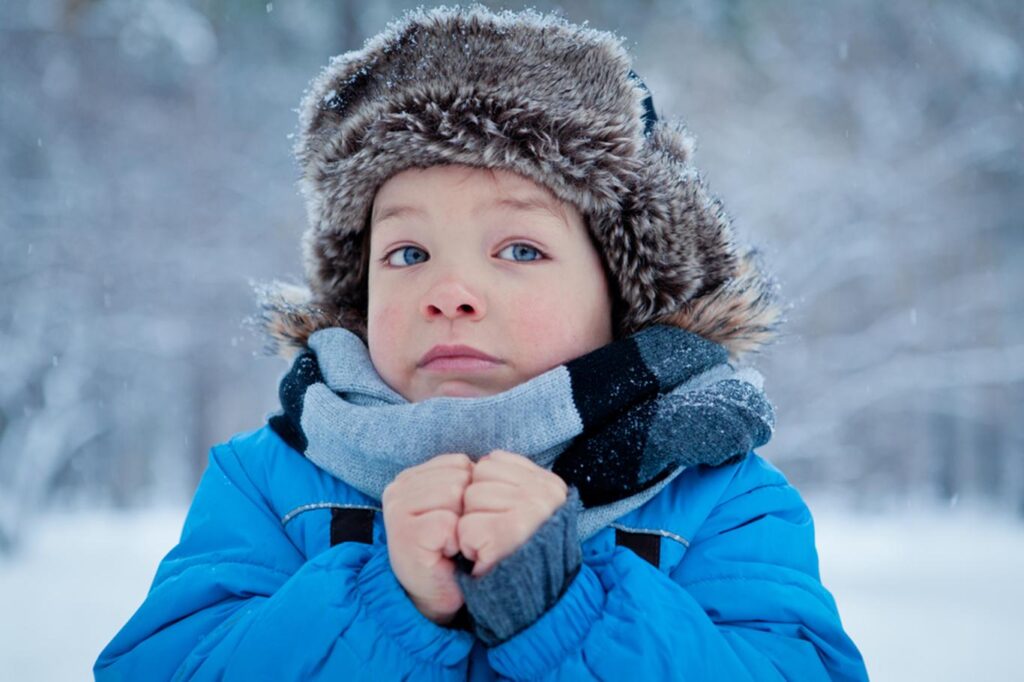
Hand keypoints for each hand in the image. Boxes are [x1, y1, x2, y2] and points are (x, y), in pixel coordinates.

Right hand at [381, 453, 472, 624]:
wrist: (436, 595)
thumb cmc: (450, 550)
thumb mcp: (455, 505)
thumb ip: (462, 478)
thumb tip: (486, 462)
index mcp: (409, 477)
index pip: (459, 463)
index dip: (470, 494)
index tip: (456, 520)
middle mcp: (396, 489)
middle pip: (459, 478)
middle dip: (467, 509)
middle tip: (454, 536)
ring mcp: (397, 511)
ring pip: (455, 496)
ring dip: (463, 526)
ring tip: (450, 544)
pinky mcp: (406, 534)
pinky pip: (450, 523)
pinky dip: (457, 542)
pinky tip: (446, 555)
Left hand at [458, 449, 567, 577]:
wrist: (538, 601)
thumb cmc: (525, 553)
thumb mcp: (529, 510)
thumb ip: (512, 482)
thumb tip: (482, 462)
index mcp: (549, 484)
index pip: (491, 462)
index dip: (485, 490)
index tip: (500, 515)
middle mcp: (544, 494)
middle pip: (477, 479)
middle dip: (475, 508)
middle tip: (494, 533)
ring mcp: (528, 512)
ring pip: (468, 500)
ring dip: (470, 527)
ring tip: (491, 544)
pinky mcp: (509, 534)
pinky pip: (465, 527)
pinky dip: (468, 546)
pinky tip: (485, 556)